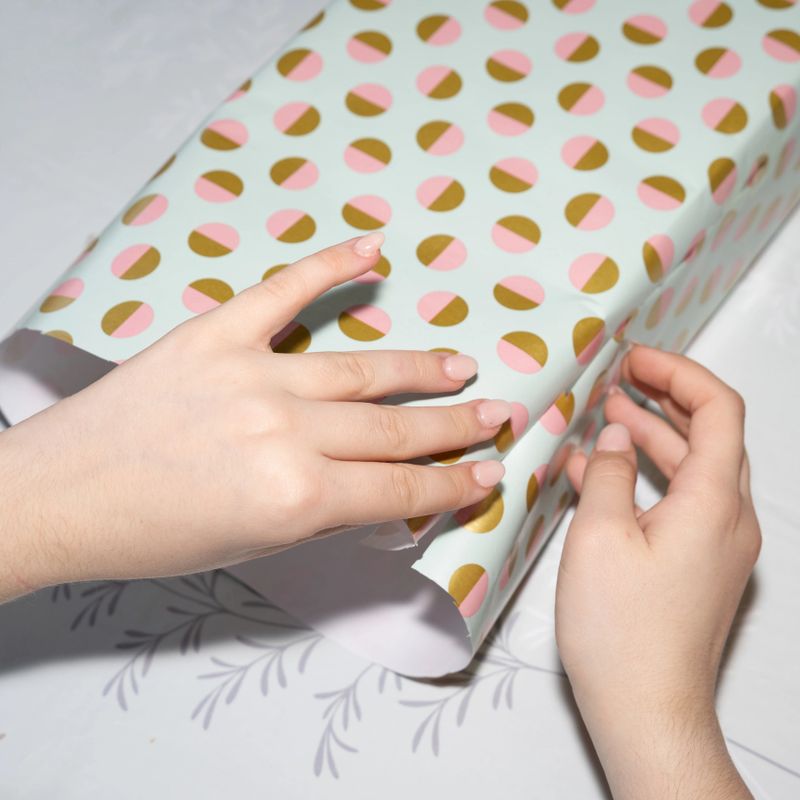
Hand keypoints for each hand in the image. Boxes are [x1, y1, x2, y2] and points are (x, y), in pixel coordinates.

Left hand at [0, 233, 509, 600]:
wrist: (59, 496)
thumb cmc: (152, 536)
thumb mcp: (251, 546)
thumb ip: (324, 515)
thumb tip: (380, 491)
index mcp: (294, 498)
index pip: (398, 490)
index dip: (452, 482)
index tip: (490, 472)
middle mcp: (285, 432)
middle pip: (393, 428)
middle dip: (454, 426)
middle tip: (500, 414)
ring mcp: (252, 374)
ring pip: (359, 368)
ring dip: (417, 368)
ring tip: (458, 366)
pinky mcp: (216, 333)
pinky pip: (284, 292)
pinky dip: (329, 267)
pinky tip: (371, 253)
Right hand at [555, 344, 758, 799]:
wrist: (647, 709)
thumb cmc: (622, 630)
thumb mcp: (598, 536)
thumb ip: (608, 474)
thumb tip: (614, 438)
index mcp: (714, 503)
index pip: (718, 410)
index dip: (678, 373)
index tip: (634, 360)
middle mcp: (730, 519)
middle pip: (709, 437)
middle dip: (663, 400)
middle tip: (618, 379)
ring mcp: (719, 545)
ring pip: (692, 470)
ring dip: (651, 438)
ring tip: (605, 416)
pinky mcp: (699, 566)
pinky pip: (680, 504)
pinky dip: (645, 480)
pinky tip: (600, 475)